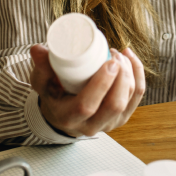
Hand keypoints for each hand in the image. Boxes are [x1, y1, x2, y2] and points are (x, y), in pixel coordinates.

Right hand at [30, 44, 144, 137]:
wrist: (63, 112)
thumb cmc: (53, 95)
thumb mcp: (42, 82)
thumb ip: (41, 66)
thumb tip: (38, 49)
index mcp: (69, 117)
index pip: (88, 105)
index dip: (101, 84)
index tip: (109, 61)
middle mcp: (91, 125)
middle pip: (114, 105)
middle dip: (121, 77)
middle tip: (115, 55)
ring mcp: (109, 123)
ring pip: (128, 98)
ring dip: (129, 72)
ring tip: (118, 54)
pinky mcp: (122, 116)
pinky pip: (137, 94)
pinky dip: (137, 73)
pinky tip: (130, 58)